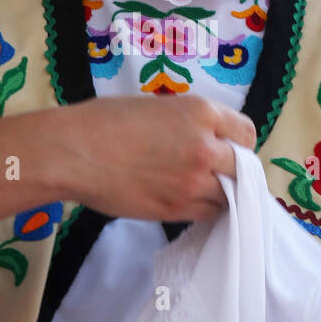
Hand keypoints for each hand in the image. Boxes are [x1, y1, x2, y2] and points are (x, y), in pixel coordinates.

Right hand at [54, 94, 256, 222]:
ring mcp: (193, 182)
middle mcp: (205, 147)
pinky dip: (204, 209)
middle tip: (217, 171)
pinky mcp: (177, 209)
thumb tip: (205, 139)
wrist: (74, 152)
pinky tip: (188, 200)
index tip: (228, 147)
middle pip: (243, 167)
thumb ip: (189, 122)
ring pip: (229, 195)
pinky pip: (208, 214)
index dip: (238, 142)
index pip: (246, 132)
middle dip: (234, 169)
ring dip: (221, 192)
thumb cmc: (105, 121)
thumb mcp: (157, 107)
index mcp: (201, 113)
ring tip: (199, 187)